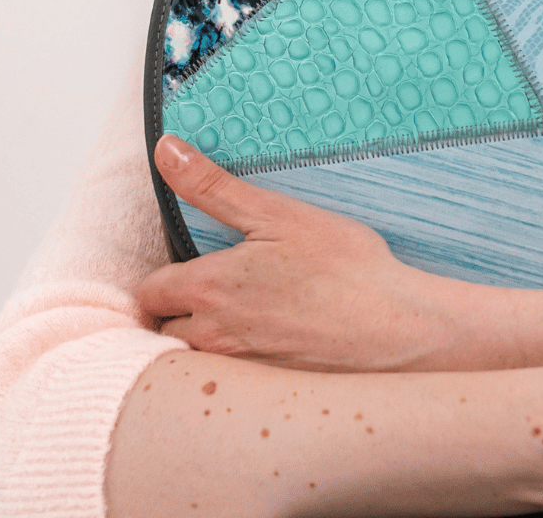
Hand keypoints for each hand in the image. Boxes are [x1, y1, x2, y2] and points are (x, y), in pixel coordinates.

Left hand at [138, 134, 475, 371]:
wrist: (393, 327)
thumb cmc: (342, 266)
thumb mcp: (276, 213)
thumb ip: (212, 186)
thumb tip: (165, 150)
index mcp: (208, 290)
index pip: (149, 291)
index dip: (163, 276)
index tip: (184, 264)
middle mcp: (212, 338)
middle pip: (163, 329)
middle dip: (176, 311)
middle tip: (211, 290)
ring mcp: (238, 371)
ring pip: (194, 358)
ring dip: (201, 340)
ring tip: (241, 316)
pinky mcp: (264, 392)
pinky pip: (229, 381)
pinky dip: (236, 363)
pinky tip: (270, 340)